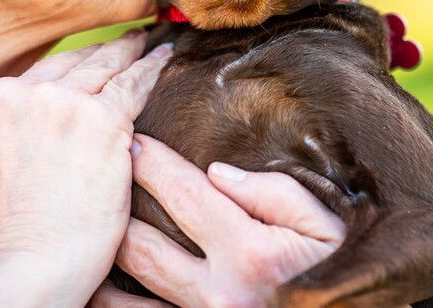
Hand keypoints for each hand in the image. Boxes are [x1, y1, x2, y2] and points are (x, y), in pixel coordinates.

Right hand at [0, 29, 172, 304]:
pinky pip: (132, 85)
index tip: (84, 63)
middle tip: (123, 42)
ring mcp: (59, 101)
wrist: (31, 264)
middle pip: (68, 65)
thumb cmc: (11, 238)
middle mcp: (15, 93)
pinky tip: (162, 58)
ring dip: (127, 53)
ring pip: (103, 65)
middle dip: (97, 54)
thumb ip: (3, 141)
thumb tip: (26, 139)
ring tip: (146, 43)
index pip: (33, 79)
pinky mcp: (101, 116)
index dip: (64, 71)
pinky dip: (150, 69)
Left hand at [112, 134, 346, 306]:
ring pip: (135, 286)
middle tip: (98, 172)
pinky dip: (114, 299)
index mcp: (253, 255)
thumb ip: (275, 195)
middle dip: (117, 204)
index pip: (187, 197)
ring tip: (92, 218)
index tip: (132, 140)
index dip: (154, 164)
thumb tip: (218, 175)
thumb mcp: (325, 223)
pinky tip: (100, 276)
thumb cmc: (340, 264)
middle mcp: (220, 294)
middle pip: (144, 245)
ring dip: (110, 250)